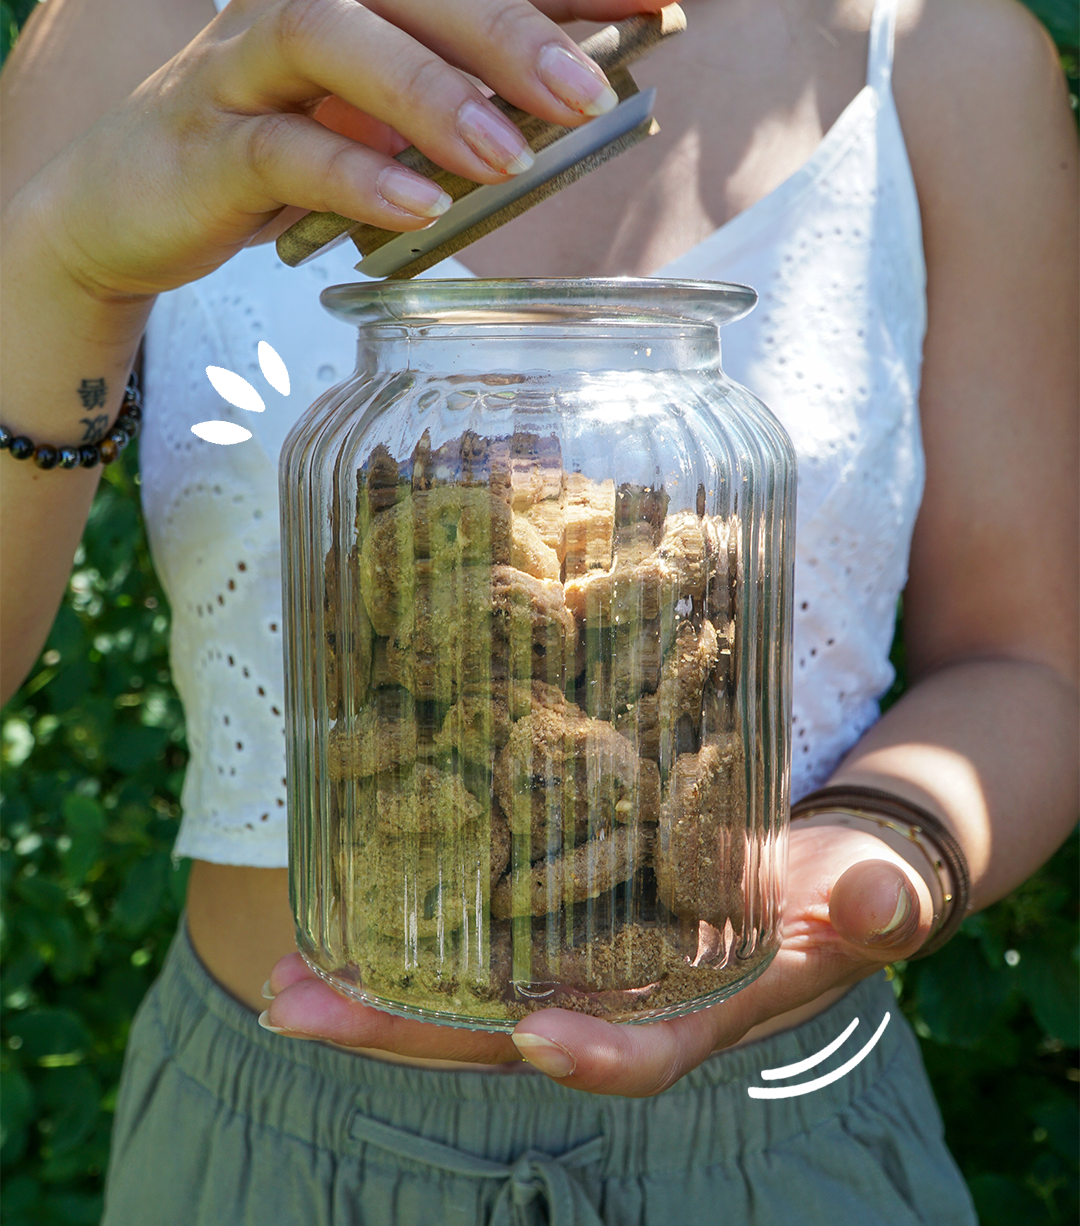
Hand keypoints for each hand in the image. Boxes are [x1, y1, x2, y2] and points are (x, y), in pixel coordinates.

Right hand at [31, 0, 695, 301]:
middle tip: (591, 91)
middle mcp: (302, 4)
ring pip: (335, 42)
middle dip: (511, 32)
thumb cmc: (269, 155)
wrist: (126, 204)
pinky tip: (416, 210)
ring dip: (430, 94)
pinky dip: (354, 178)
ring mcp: (243, 69)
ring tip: (505, 157)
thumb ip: (445, 109)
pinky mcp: (205, 147)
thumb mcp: (370, 124)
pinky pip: (280, 151)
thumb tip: (560, 114)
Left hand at [260, 821, 935, 1094]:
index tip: (532, 1036)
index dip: (594, 1052)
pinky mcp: (563, 920)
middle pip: (510, 1037)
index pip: (648, 1051)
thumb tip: (885, 902)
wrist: (818, 867)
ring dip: (378, 997)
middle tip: (299, 1010)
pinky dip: (411, 939)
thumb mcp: (873, 889)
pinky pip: (479, 943)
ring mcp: (586, 968)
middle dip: (407, 1034)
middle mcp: (627, 1004)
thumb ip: (882, 901)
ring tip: (285, 979)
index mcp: (706, 1010)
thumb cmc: (850, 884)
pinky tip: (342, 913)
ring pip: (471, 1001)